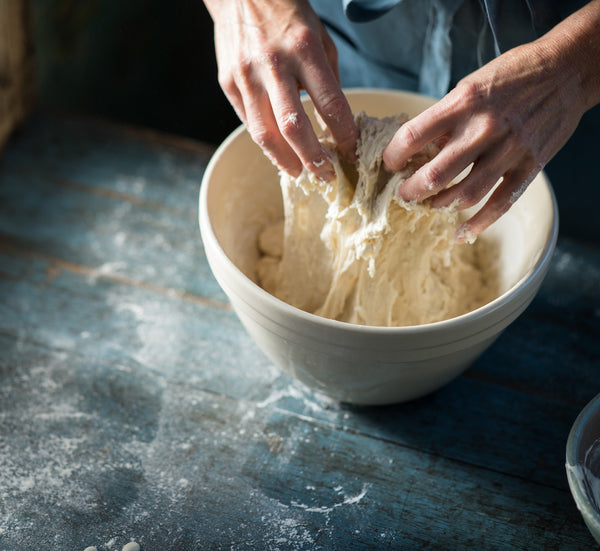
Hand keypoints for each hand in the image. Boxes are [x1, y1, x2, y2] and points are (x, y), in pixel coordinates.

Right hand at [204, 0, 357, 179]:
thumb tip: (334, 123)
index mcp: (304, 49)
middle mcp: (273, 65)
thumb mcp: (319, 37)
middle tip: (327, 175)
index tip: (350, 150)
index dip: (343, 134)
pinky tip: (279, 152)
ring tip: (300, 173)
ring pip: (265, 133)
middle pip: (293, 127)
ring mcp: (246, 75)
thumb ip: (327, 80)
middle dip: (313, 158)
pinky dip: (267, 142)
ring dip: (285, 160)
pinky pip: (248, 122)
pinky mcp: (228, 83)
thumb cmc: (287, 13)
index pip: (330, 104)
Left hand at [383, 0, 599, 241]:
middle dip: (411, 191)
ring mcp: (509, 150)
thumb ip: (446, 118)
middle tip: (403, 194)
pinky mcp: (529, 166)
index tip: (390, 164)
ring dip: (440, 205)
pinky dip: (477, 224)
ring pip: (464, 195)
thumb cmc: (512, 75)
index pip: (413, 136)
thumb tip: (420, 149)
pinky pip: (499, 204)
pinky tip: (461, 233)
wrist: (567, 69)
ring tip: (431, 204)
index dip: (394, 156)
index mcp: (463, 102)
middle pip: (435, 175)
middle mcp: (484, 128)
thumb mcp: (471, 85)